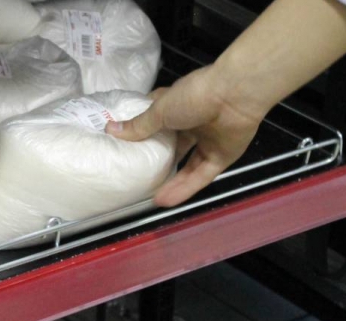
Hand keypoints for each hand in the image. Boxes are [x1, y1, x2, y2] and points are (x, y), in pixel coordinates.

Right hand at [105, 65, 264, 206]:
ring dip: (171, 182)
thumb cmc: (194, 95)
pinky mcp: (221, 158)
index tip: (127, 147)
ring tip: (151, 198)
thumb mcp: (160, 110)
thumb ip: (139, 125)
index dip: (143, 132)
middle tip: (139, 178)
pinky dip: (185, 188)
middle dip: (158, 163)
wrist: (235, 95)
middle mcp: (192, 124)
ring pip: (187, 167)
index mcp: (177, 106)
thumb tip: (110, 130)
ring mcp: (208, 142)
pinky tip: (166, 200)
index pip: (157, 121)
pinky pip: (201, 176)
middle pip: (173, 148)